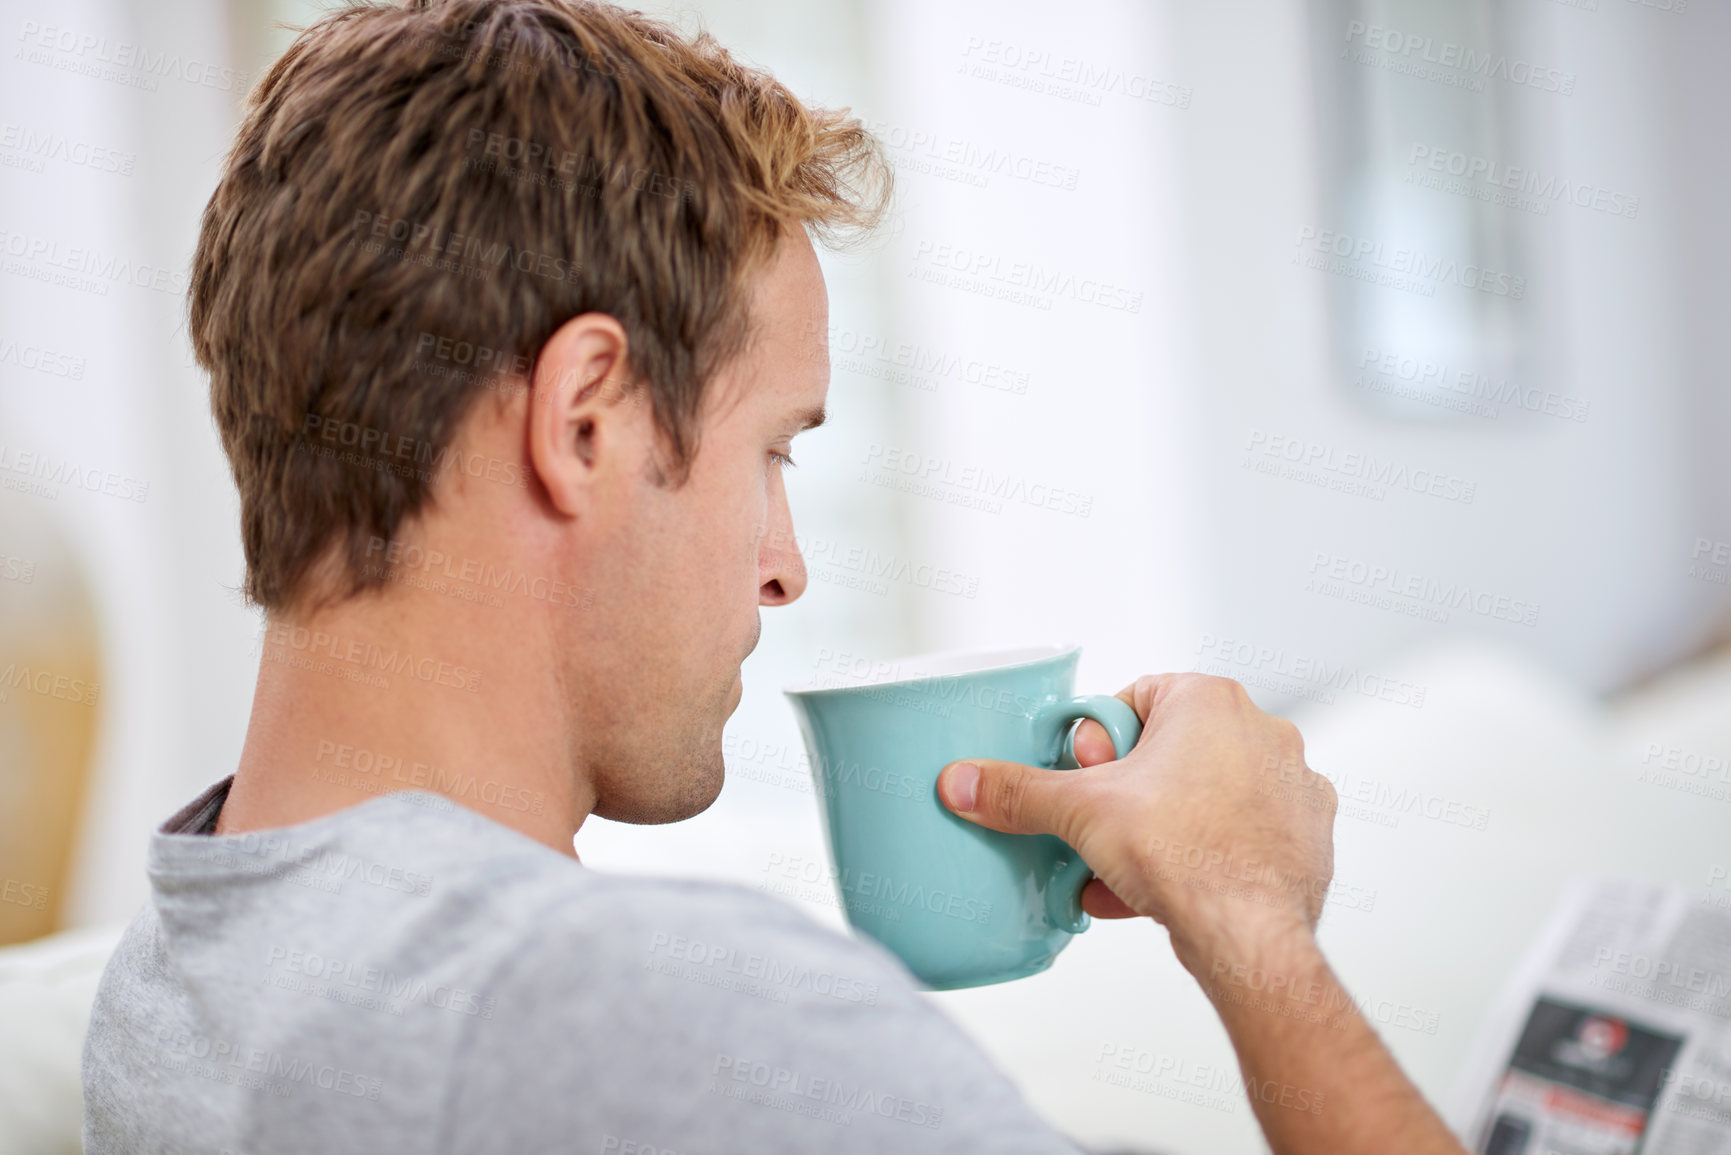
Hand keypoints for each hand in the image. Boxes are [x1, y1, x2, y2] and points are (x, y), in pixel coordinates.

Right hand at [937, 674, 1336, 972]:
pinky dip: (1201, 856)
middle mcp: (1261, 732)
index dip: (1098, 739)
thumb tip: (965, 782)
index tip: (1083, 775)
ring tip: (1123, 866)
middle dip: (1129, 789)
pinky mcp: (1305, 837)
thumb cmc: (1185, 855)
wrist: (1249, 934)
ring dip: (1162, 825)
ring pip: (1205, 794)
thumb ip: (1018, 791)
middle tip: (1100, 824)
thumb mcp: (1079, 811)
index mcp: (1210, 700)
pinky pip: (1239, 835)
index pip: (1136, 697)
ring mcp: (1291, 786)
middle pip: (1170, 748)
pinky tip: (1160, 892)